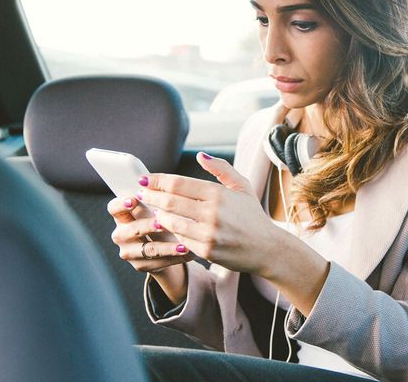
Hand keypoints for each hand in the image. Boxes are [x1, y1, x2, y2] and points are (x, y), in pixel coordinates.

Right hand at [108, 196, 193, 272]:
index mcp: (122, 216)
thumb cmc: (157, 219)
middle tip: (162, 223)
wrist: (161, 248)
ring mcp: (129, 252)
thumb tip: (164, 183)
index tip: (133, 199)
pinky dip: (175, 257)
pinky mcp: (141, 265)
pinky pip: (160, 262)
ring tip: (183, 245)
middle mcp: (121, 234)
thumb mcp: (153, 209)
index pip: (114, 208)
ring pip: (148, 249)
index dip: (121, 204)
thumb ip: (154, 199)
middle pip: (132, 230)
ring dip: (167, 247)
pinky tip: (188, 252)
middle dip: (148, 226)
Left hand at [137, 152, 279, 275]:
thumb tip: (200, 156)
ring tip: (152, 208)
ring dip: (157, 214)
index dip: (157, 180)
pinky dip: (171, 231)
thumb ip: (221, 169)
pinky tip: (166, 226)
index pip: (178, 184)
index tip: (145, 179)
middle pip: (170, 201)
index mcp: (219, 194)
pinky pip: (179, 239)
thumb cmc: (252, 215)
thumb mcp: (242, 186)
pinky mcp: (206, 251)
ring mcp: (208, 233)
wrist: (266, 248)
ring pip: (170, 221)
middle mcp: (212, 213)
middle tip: (141, 193)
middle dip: (151, 196)